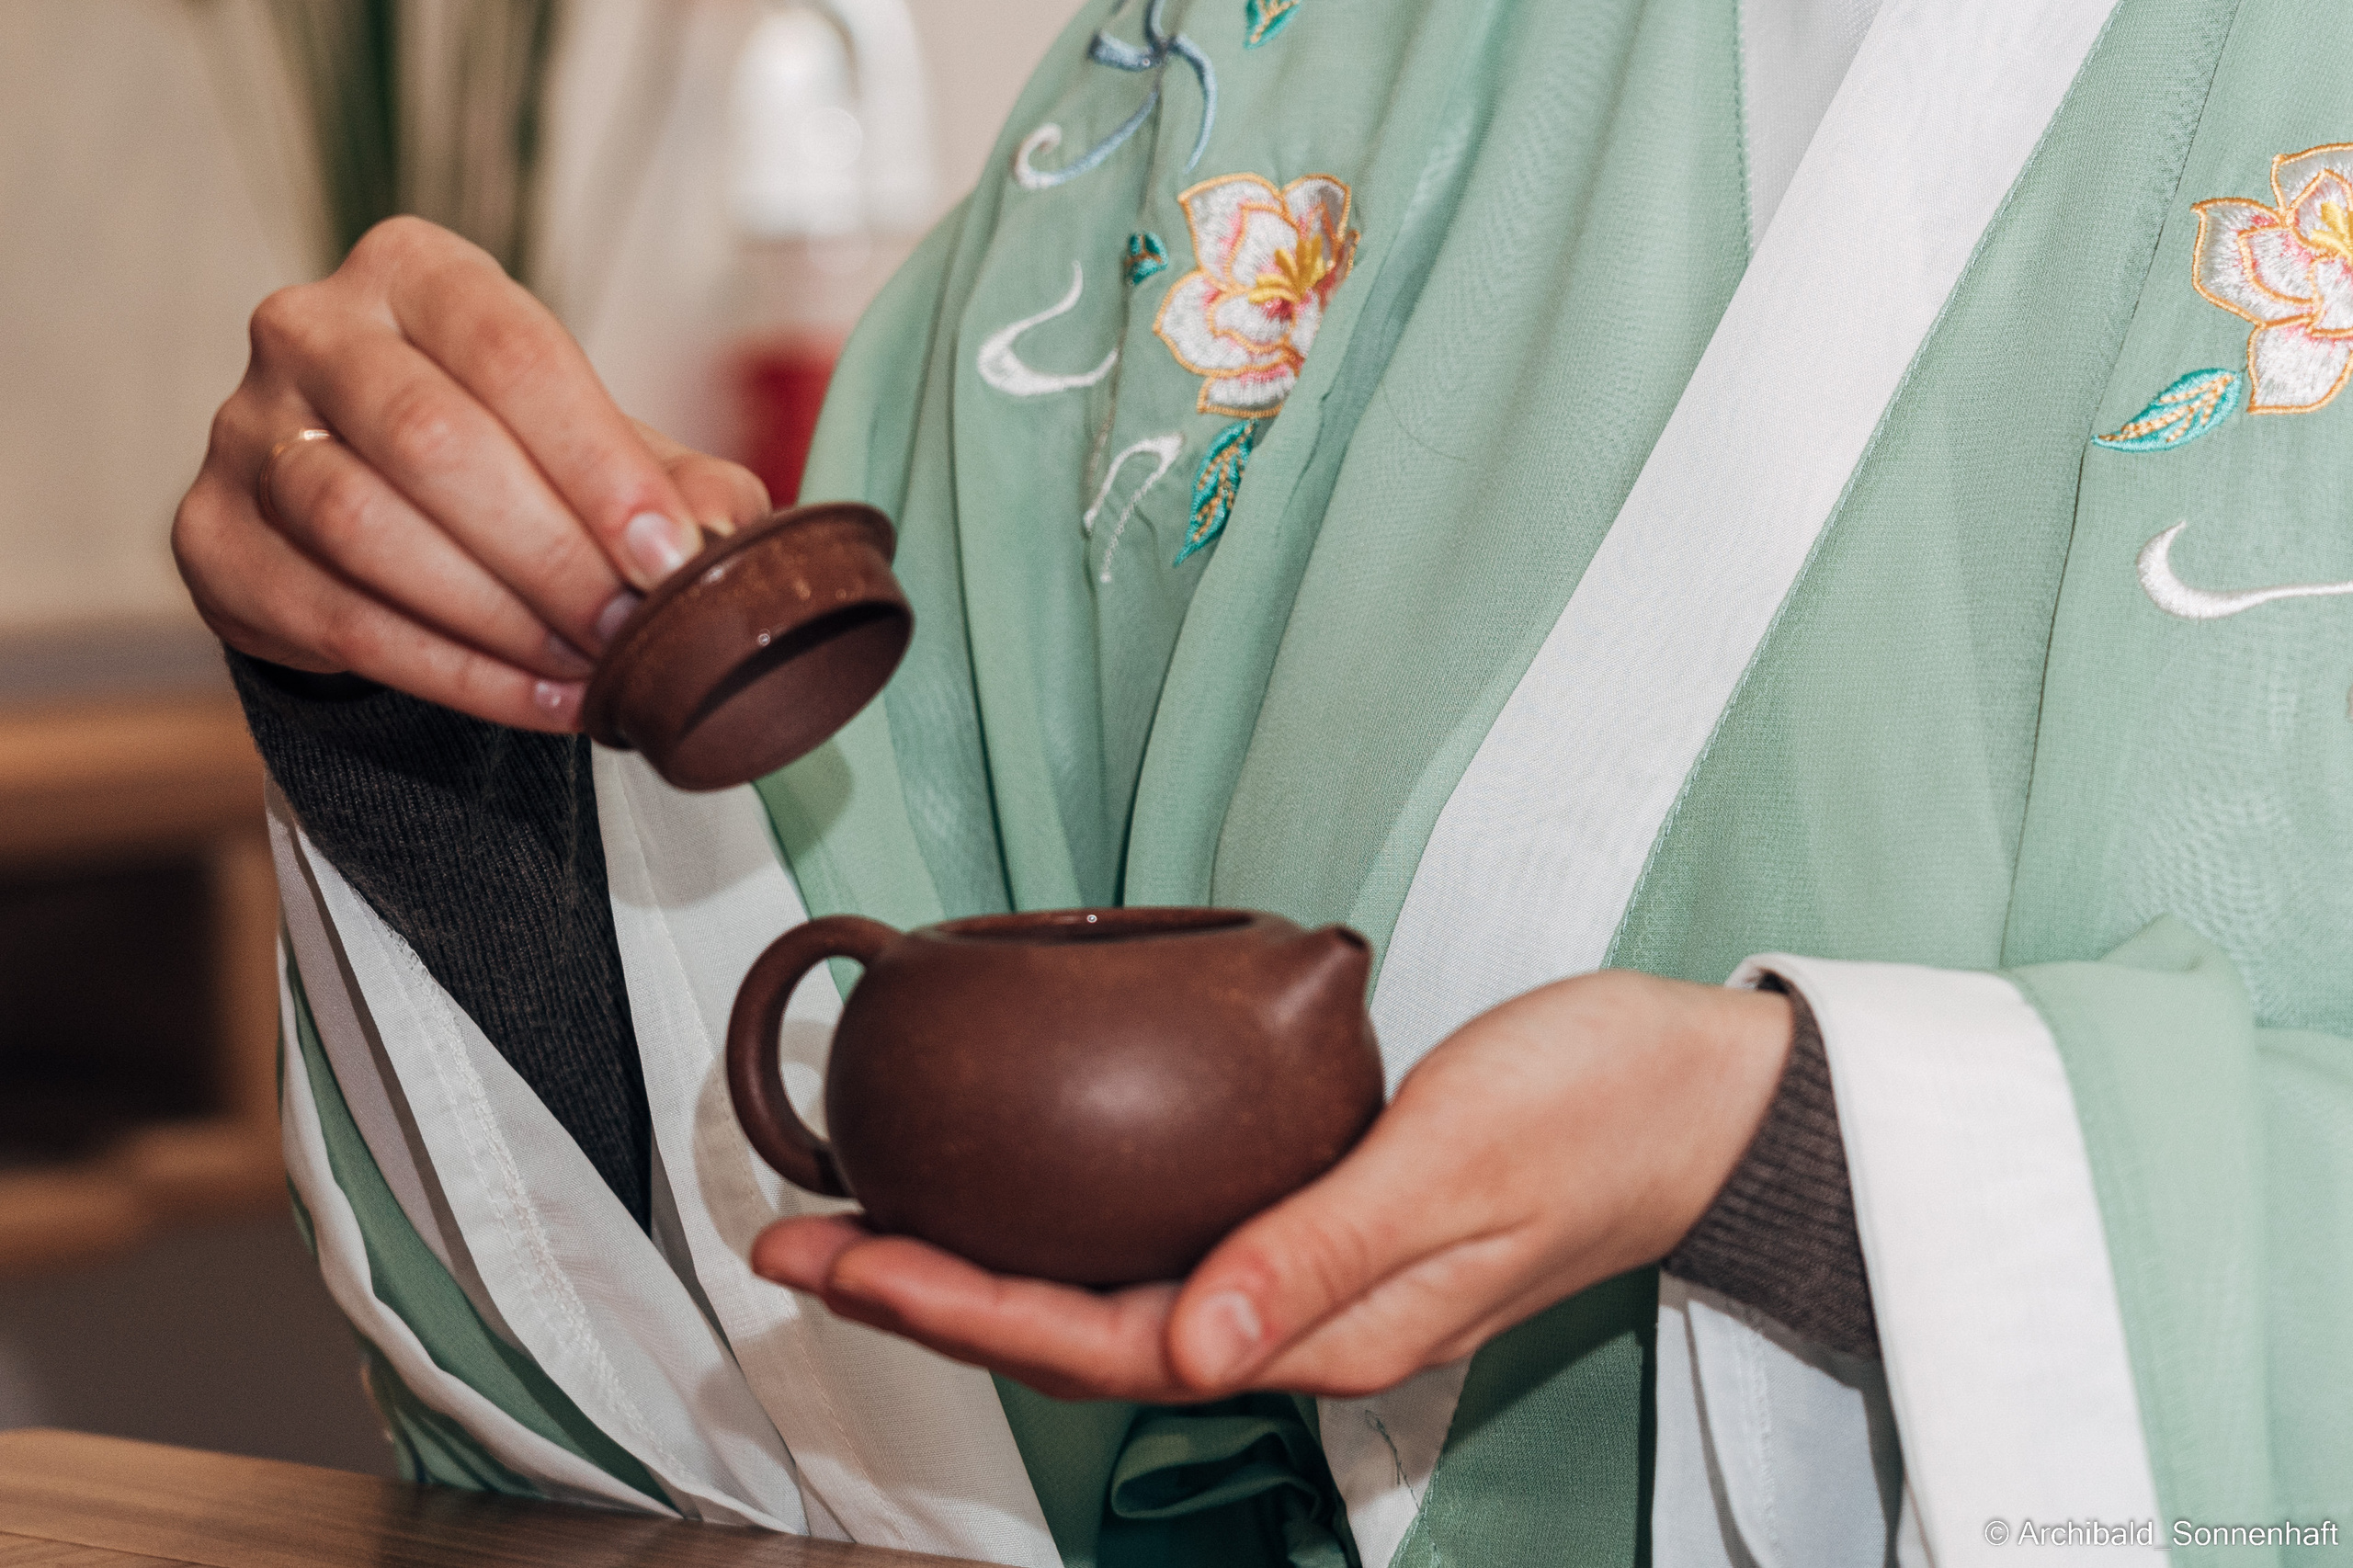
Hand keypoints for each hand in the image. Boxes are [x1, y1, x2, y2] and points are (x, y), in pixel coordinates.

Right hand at [173, 216, 771, 730]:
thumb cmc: (515, 459)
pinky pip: (332, 616)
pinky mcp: (210, 535)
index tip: (667, 556)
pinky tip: (540, 702)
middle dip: (550, 552)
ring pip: (364, 527)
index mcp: (417, 271)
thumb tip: (719, 536)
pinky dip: (451, 672)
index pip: (512, 352)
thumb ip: (674, 482)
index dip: (598, 463)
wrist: (378, 516)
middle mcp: (310, 328)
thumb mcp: (604, 450)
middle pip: (431, 439)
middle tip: (630, 630)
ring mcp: (241, 428)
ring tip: (591, 670)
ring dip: (496, 617)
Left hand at [750, 970, 1792, 1402]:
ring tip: (871, 1223)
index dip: (956, 1307)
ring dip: (984, 1264)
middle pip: (1079, 1333)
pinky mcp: (1323, 1224)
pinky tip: (1026, 1191)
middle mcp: (1302, 1322)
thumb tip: (1187, 1350)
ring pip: (1110, 1296)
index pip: (1100, 1342)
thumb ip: (1321, 1253)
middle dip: (930, 1292)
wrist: (1707, 1098)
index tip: (837, 1256)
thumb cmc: (1600, 1113)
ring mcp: (1312, 1280)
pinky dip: (1067, 1225)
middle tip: (797, 1238)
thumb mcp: (1459, 1165)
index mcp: (1326, 1328)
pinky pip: (1162, 1248)